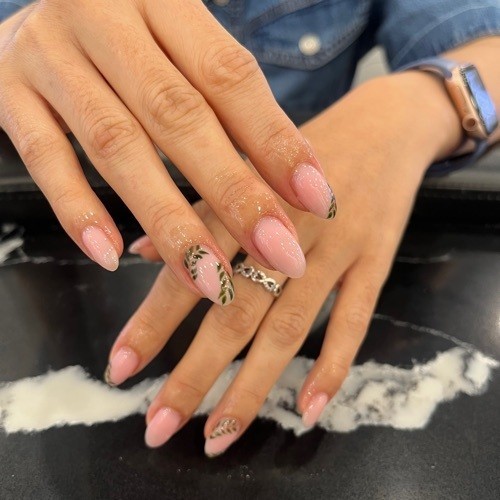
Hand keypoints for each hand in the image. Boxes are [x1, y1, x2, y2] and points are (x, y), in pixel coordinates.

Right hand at [0, 1, 334, 304]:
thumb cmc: (131, 36)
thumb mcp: (180, 48)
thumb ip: (227, 107)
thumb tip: (292, 184)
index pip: (229, 76)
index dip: (275, 141)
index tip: (318, 201)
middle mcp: (103, 18)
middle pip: (178, 115)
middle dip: (234, 193)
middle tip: (279, 255)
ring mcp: (49, 55)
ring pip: (115, 144)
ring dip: (168, 220)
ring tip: (211, 279)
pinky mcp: (7, 91)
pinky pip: (41, 156)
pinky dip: (78, 209)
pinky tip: (111, 255)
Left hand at [106, 72, 456, 453]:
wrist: (384, 124)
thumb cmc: (298, 150)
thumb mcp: (243, 163)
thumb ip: (196, 210)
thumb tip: (138, 252)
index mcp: (243, 198)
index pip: (189, 267)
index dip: (153, 321)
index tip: (120, 369)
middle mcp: (284, 227)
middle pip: (234, 309)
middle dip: (193, 372)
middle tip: (158, 424)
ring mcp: (334, 247)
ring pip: (289, 326)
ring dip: (252, 386)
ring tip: (218, 434)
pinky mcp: (376, 260)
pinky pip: (356, 320)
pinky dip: (333, 366)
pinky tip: (308, 411)